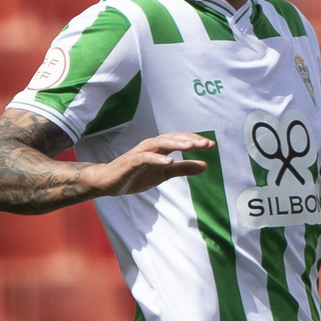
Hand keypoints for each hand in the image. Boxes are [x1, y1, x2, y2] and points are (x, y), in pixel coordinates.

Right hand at [85, 133, 214, 197]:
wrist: (108, 182)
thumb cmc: (135, 175)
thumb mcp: (164, 174)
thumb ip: (183, 169)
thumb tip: (205, 166)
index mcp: (160, 148)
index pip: (180, 140)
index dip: (195, 141)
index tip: (211, 146)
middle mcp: (151, 146)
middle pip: (172, 138)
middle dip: (189, 140)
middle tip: (206, 144)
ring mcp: (140, 153)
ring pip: (159, 143)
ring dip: (176, 144)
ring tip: (191, 147)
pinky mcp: (130, 162)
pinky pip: (145, 157)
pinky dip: (157, 158)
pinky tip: (169, 161)